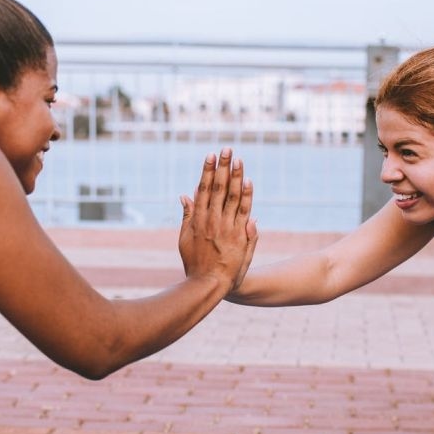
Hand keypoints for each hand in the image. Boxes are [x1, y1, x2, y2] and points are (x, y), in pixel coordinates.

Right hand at [178, 148, 257, 292]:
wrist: (209, 284)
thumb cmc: (195, 263)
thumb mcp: (184, 238)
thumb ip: (187, 215)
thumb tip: (185, 195)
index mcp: (198, 219)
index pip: (204, 189)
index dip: (208, 171)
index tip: (211, 156)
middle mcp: (212, 220)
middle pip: (219, 188)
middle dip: (223, 167)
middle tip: (227, 149)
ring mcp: (226, 227)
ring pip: (232, 196)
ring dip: (236, 176)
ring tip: (238, 159)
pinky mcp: (238, 236)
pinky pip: (244, 212)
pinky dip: (247, 196)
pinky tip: (248, 181)